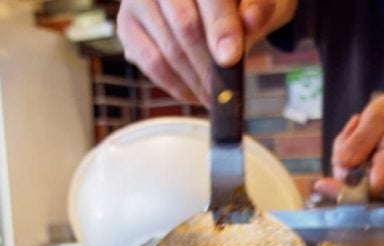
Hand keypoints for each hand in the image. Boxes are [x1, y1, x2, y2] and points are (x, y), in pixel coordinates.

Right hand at [117, 0, 281, 105]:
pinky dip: (175, 85)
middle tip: (226, 93)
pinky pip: (150, 63)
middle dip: (208, 67)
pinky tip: (194, 94)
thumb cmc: (233, 2)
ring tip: (214, 98)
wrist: (207, 2)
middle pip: (185, 26)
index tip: (230, 59)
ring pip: (166, 51)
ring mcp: (138, 2)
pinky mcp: (126, 25)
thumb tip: (250, 22)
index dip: (221, 28)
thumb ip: (256, 9)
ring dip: (194, 82)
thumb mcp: (252, 1)